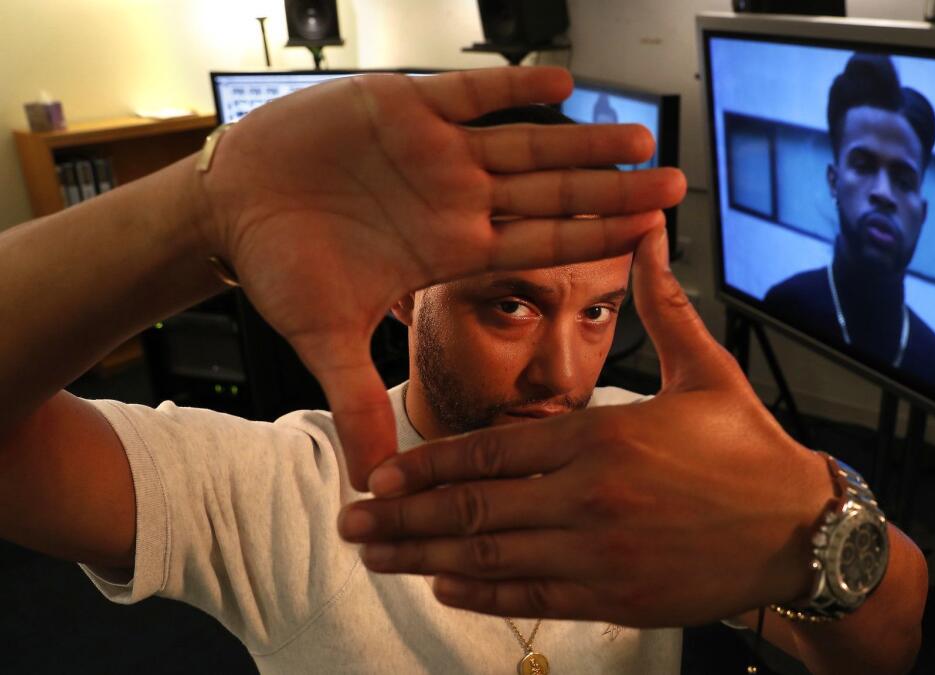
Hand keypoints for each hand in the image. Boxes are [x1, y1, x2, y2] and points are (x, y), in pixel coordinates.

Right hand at [195, 68, 685, 490]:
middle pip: (552, 194)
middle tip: (676, 185)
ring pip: (526, 143)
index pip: (540, 245)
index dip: (594, 238)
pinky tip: (562, 83)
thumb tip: (375, 481)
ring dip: (582, 142)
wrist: (233, 209)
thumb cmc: (280, 266)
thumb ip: (357, 401)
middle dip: (613, 189)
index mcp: (451, 250)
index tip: (649, 236)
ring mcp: (437, 153)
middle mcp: (456, 200)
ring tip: (639, 139)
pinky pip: (469, 95)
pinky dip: (512, 87)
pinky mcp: (404, 107)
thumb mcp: (324, 339)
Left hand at [339, 228, 834, 626]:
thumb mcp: (706, 369)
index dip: (429, 464)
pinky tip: (445, 589)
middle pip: (473, 509)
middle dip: (403, 517)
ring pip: (491, 558)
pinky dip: (483, 596)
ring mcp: (597, 553)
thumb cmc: (751, 449)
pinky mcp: (615, 597)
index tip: (382, 472)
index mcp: (601, 436)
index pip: (491, 451)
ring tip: (374, 556)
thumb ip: (662, 304)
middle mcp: (587, 497)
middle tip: (351, 521)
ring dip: (423, 558)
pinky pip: (532, 596)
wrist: (801, 530)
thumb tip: (649, 231)